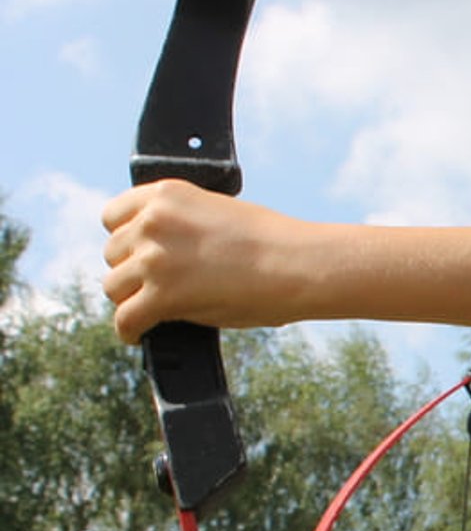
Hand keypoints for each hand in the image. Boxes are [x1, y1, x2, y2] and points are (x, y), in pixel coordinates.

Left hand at [100, 179, 303, 343]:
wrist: (298, 265)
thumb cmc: (273, 244)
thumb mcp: (217, 213)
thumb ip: (180, 225)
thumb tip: (159, 256)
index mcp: (166, 194)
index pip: (113, 216)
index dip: (125, 239)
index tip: (135, 254)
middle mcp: (152, 221)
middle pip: (112, 253)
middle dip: (132, 270)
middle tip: (155, 287)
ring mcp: (154, 259)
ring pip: (114, 287)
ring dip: (131, 300)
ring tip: (149, 311)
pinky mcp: (162, 296)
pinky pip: (126, 319)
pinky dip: (130, 331)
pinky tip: (139, 335)